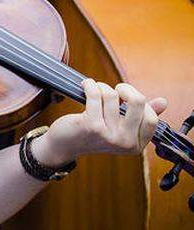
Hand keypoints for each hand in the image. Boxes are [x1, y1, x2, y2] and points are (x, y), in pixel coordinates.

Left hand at [33, 79, 166, 166]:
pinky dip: (91, 85)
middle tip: (116, 89)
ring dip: (102, 87)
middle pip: (138, 102)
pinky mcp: (91, 125)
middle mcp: (125, 142)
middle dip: (126, 89)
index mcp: (137, 145)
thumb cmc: (94, 133)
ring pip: (113, 96)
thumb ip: (141, 116)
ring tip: (95, 90)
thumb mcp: (120, 127)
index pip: (152, 118)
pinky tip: (86, 85)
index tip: (128, 96)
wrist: (65, 145)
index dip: (141, 101)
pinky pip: (95, 95)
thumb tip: (163, 102)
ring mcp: (108, 135)